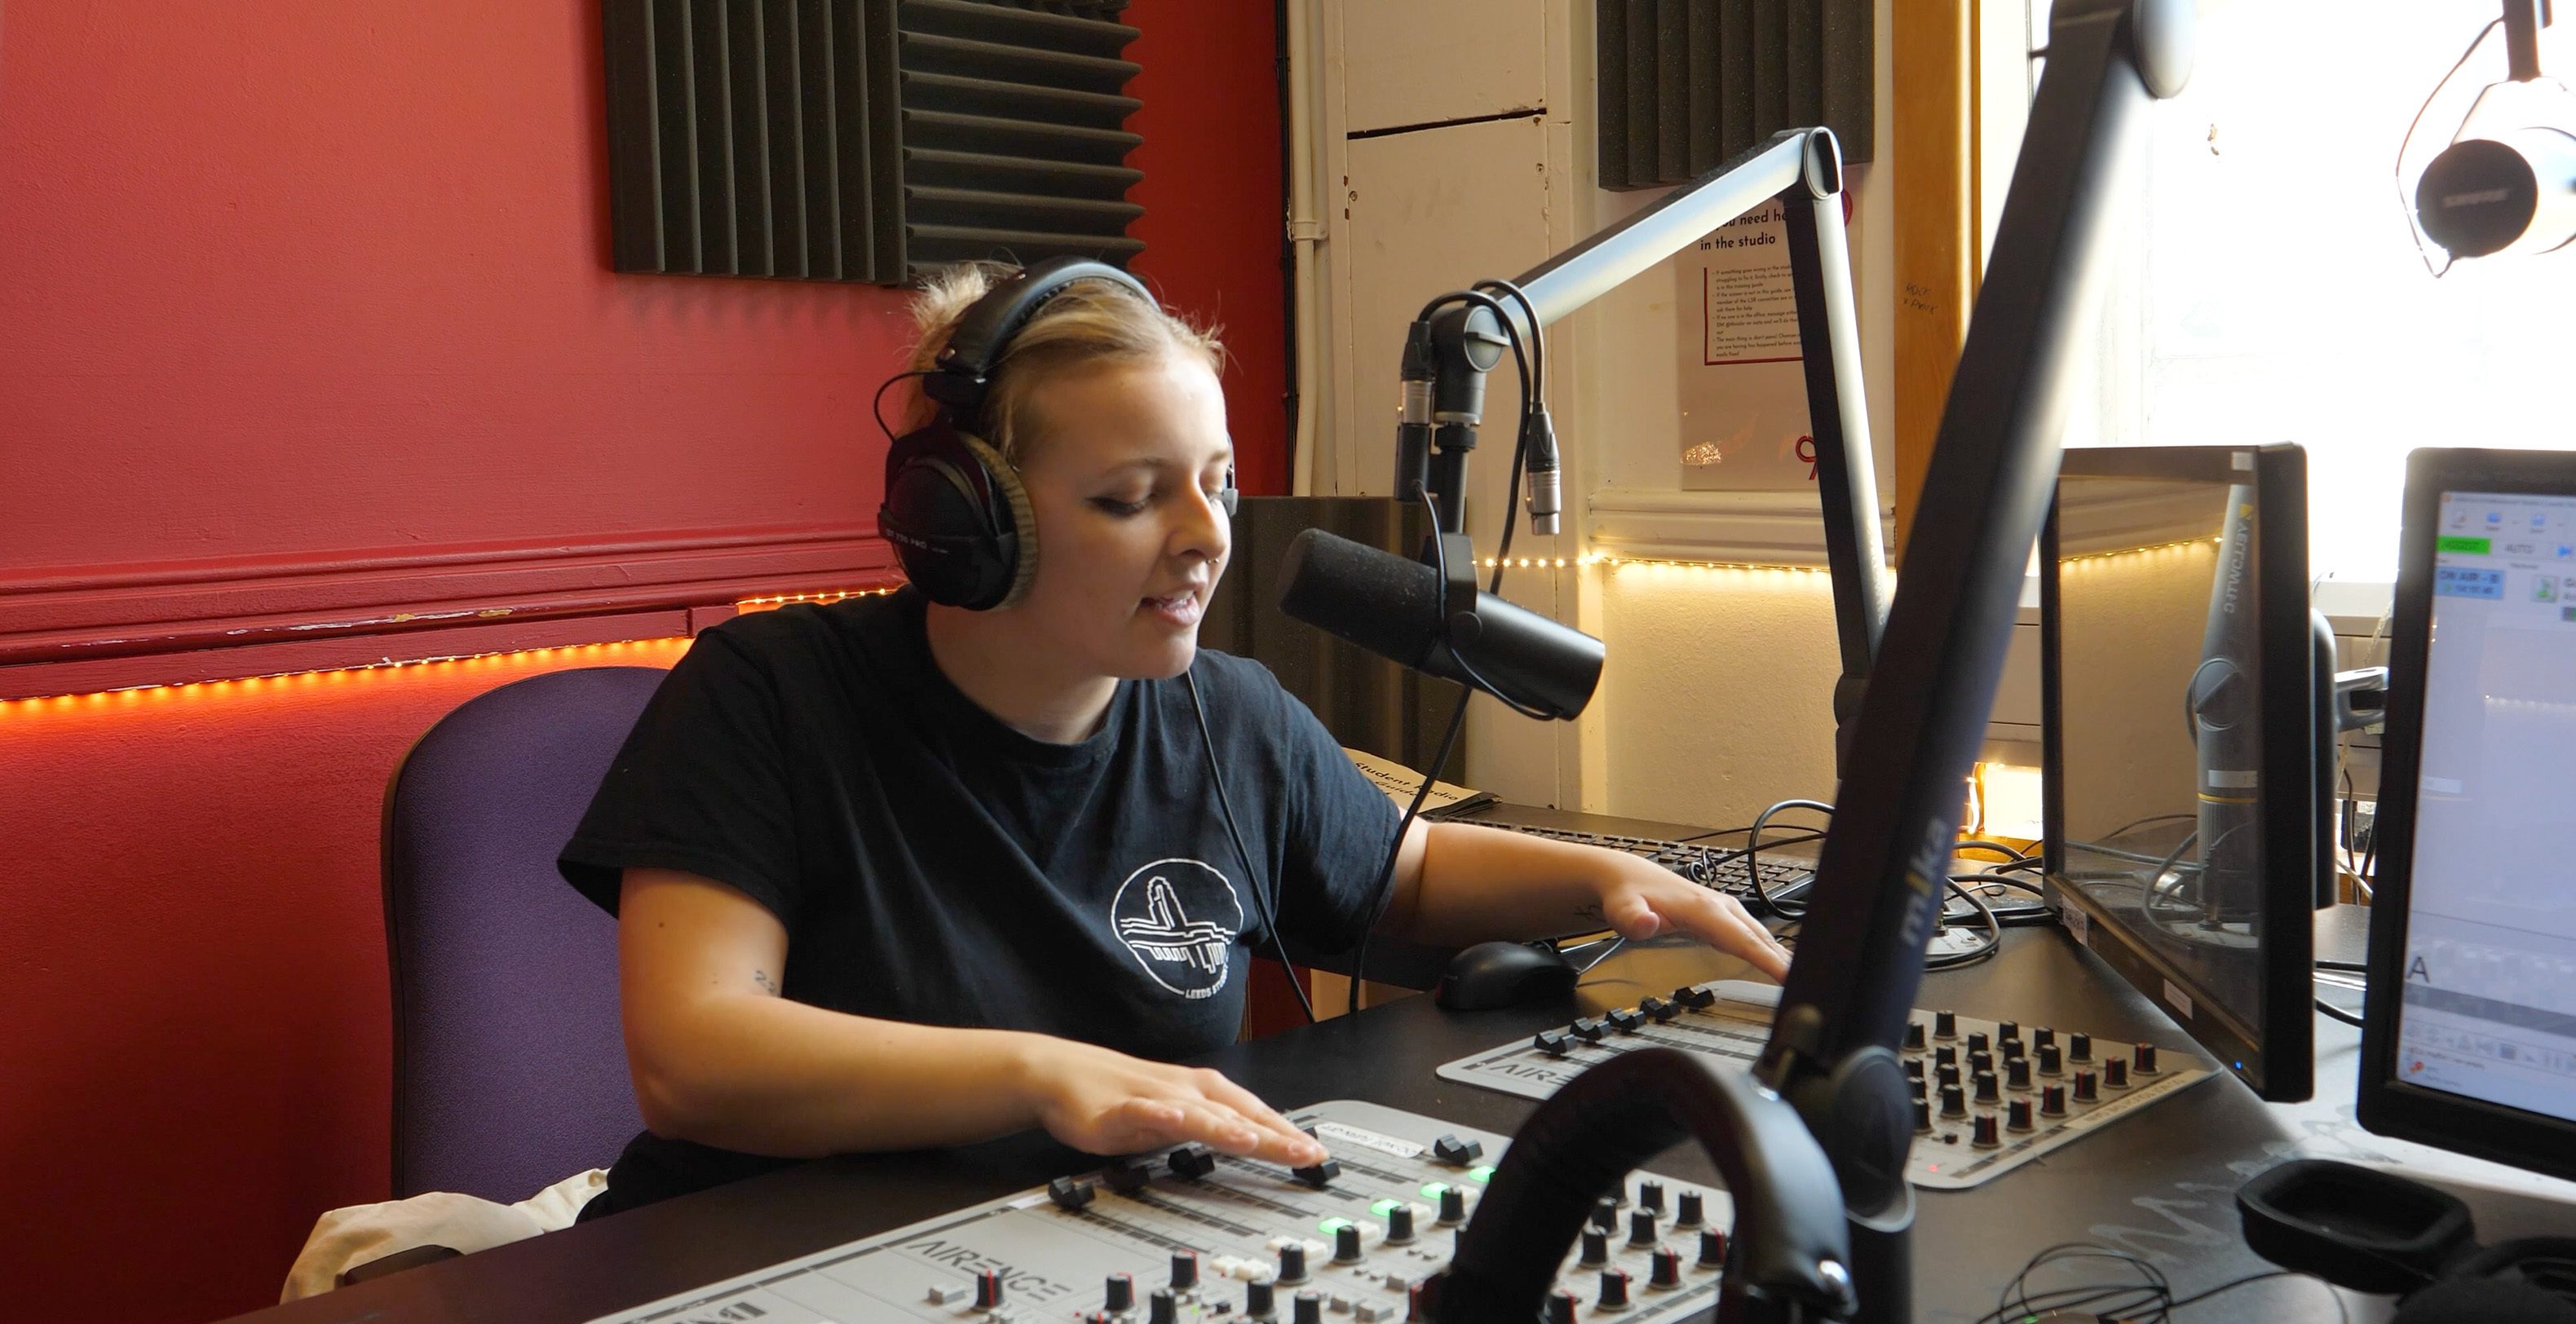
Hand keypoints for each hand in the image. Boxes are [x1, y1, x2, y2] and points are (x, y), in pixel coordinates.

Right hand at [1014, 1037, 1328, 1167]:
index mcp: (1203, 1094)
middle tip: (1308, 1153)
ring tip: (1255, 1141)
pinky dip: (1162, 1114)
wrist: (1063, 1072)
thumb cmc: (1121, 1095)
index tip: (1318, 1154)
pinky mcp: (1118, 1109)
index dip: (1287, 1135)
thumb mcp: (1177, 1116)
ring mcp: (1154, 1099)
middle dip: (1274, 1136)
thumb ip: (1213, 1128)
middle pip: (1237, 1116)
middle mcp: (1186, 1092)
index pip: (1255, 1115)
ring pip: (1197, 1113)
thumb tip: (1256, 1143)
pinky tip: (1176, 1119)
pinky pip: (1143, 1111)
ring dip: (1227, 1126)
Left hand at [1593, 853, 1793, 980]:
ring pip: (1762, 936)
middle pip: (1761, 939)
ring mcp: (1725, 911)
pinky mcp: (1724, 916)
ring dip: (1783, 956)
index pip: (1743, 939)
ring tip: (1804, 980)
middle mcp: (1721, 907)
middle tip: (1809, 987)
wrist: (1627, 878)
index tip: (1791, 977)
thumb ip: (1631, 918)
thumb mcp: (1622, 909)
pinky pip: (1754, 936)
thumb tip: (1645, 922)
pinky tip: (1781, 965)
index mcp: (1704, 909)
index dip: (1769, 960)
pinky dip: (1770, 951)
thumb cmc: (1628, 895)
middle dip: (1786, 962)